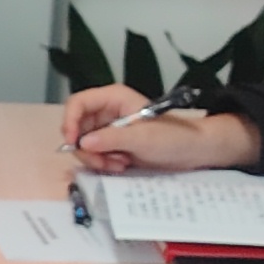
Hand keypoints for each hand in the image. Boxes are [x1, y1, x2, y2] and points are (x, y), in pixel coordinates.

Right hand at [61, 85, 257, 170]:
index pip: (78, 103)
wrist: (193, 152)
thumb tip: (83, 142)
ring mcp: (109, 130)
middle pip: (77, 127)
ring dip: (97, 159)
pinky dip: (103, 164)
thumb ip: (111, 139)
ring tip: (119, 163)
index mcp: (113, 98)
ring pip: (84, 145)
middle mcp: (107, 112)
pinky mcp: (113, 146)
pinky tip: (121, 165)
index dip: (70, 121)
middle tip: (104, 162)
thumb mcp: (142, 137)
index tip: (73, 143)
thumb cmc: (173, 137)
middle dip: (87, 148)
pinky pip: (95, 156)